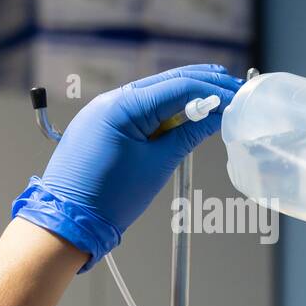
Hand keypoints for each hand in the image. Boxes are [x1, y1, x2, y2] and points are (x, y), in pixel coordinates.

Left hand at [12, 65, 242, 268]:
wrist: (67, 222)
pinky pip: (139, 111)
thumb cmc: (108, 198)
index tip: (238, 98)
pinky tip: (185, 118)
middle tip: (234, 91)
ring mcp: (103, 112)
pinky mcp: (101, 126)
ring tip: (216, 104)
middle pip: (167, 84)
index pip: (179, 87)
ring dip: (185, 99)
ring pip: (154, 95)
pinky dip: (165, 112)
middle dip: (203, 86)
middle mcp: (110, 101)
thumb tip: (216, 115)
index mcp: (123, 105)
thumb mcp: (157, 164)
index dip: (213, 91)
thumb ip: (189, 134)